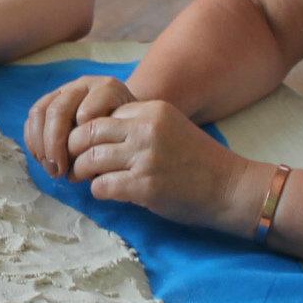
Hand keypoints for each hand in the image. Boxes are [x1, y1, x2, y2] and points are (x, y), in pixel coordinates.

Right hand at [23, 74, 136, 178]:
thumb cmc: (127, 131)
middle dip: (54, 144)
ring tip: (48, 167)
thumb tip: (89, 171)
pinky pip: (32, 118)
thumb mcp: (128, 136)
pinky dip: (33, 140)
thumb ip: (112, 146)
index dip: (81, 141)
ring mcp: (64, 90)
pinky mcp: (49, 100)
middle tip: (57, 171)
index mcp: (108, 88)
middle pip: (58, 110)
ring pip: (40, 111)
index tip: (83, 165)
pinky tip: (42, 160)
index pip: (86, 113)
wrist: (123, 116)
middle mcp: (84, 84)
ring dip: (40, 144)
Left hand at [65, 100, 270, 233]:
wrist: (231, 187)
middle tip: (71, 162)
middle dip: (73, 149)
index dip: (84, 130)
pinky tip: (106, 192)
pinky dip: (97, 191)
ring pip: (89, 159)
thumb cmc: (199, 161)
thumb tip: (96, 134)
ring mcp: (146, 157)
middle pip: (87, 132)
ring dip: (81, 172)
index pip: (100, 114)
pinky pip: (102, 186)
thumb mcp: (169, 128)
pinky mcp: (145, 186)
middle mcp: (147, 129)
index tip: (81, 145)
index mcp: (152, 110)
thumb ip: (138, 126)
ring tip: (82, 179)